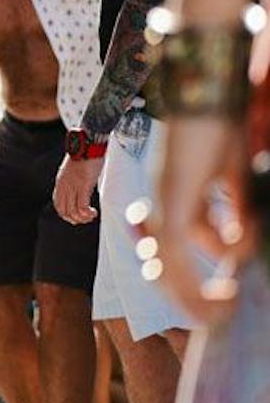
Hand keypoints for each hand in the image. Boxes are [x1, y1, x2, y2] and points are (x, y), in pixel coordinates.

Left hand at [53, 153, 104, 224]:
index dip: (65, 214)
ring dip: (83, 218)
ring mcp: (73, 186)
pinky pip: (82, 206)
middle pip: (64, 210)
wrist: (88, 144)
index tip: (75, 218)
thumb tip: (79, 190)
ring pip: (73, 211)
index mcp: (61, 182)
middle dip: (74, 219)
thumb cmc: (84, 156)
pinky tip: (93, 213)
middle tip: (85, 219)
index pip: (58, 204)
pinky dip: (87, 213)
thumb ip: (73, 181)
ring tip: (91, 216)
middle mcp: (64, 185)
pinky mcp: (83, 185)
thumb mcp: (73, 170)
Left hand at [146, 114, 256, 322]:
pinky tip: (216, 291)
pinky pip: (175, 246)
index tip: (227, 292)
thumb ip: (233, 208)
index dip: (196, 273)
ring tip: (221, 311)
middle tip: (217, 312)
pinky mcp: (173, 195)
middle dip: (188, 290)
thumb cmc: (220, 124)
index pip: (178, 245)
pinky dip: (190, 273)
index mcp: (178, 195)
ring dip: (191, 291)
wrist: (206, 90)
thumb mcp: (233, 174)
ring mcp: (165, 198)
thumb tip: (237, 242)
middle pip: (165, 259)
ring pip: (167, 260)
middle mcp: (164, 199)